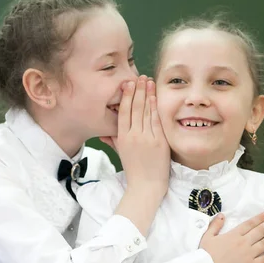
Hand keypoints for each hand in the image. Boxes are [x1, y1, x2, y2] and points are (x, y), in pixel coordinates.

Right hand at [113, 75, 169, 197]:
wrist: (146, 186)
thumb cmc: (134, 170)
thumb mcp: (121, 153)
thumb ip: (113, 140)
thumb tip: (104, 132)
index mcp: (122, 137)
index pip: (124, 112)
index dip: (126, 96)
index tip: (128, 83)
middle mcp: (133, 136)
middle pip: (135, 108)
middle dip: (137, 90)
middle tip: (139, 76)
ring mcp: (147, 138)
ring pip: (146, 112)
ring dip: (147, 94)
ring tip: (148, 81)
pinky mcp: (159, 142)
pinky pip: (156, 121)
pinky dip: (155, 107)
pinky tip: (155, 97)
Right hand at [200, 212, 263, 262]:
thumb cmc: (206, 254)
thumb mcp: (207, 236)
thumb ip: (215, 225)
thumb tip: (222, 215)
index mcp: (233, 234)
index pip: (250, 224)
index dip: (260, 218)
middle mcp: (243, 243)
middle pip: (260, 231)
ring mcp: (248, 255)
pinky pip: (263, 260)